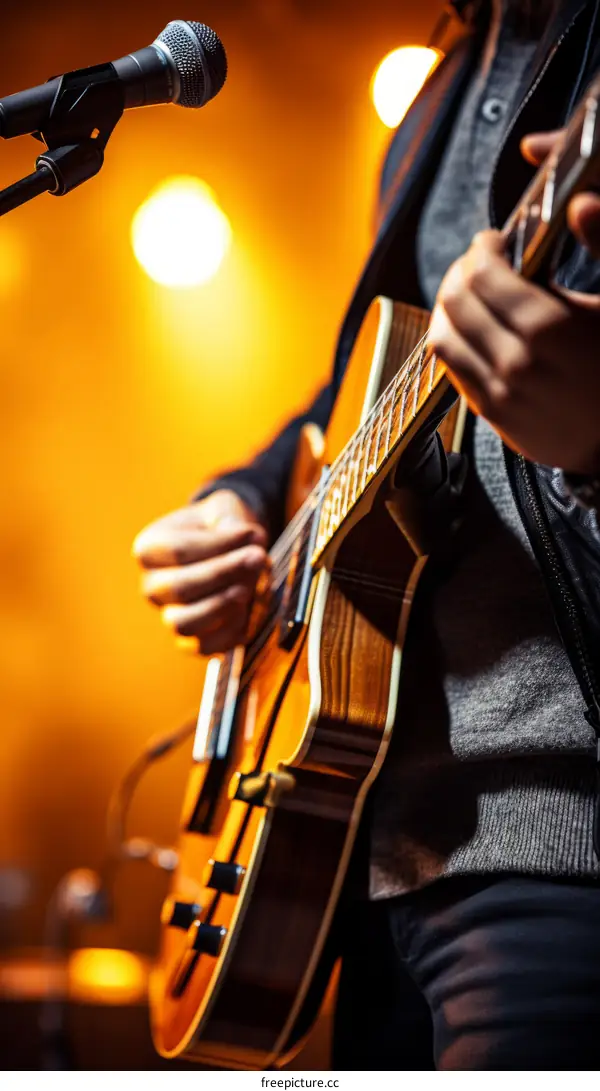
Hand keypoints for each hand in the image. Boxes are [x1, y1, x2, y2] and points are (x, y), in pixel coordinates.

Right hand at [133, 490, 268, 654]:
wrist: (230, 551)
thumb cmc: (221, 527)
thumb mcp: (224, 508)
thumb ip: (231, 519)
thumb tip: (248, 540)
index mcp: (150, 549)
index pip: (178, 551)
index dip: (219, 545)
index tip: (255, 536)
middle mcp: (153, 586)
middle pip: (179, 587)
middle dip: (223, 574)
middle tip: (258, 558)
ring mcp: (169, 615)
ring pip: (184, 623)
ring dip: (223, 606)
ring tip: (250, 587)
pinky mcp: (191, 641)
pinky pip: (206, 647)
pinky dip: (230, 631)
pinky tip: (249, 608)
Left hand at [429, 128, 599, 472]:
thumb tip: (580, 204)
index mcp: (549, 328)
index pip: (482, 274)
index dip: (482, 249)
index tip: (494, 241)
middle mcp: (516, 363)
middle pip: (455, 302)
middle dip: (461, 272)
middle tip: (478, 264)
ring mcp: (500, 394)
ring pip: (443, 338)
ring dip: (449, 307)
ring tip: (469, 294)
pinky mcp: (493, 416)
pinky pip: (452, 370)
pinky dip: (455, 343)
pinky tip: (474, 332)